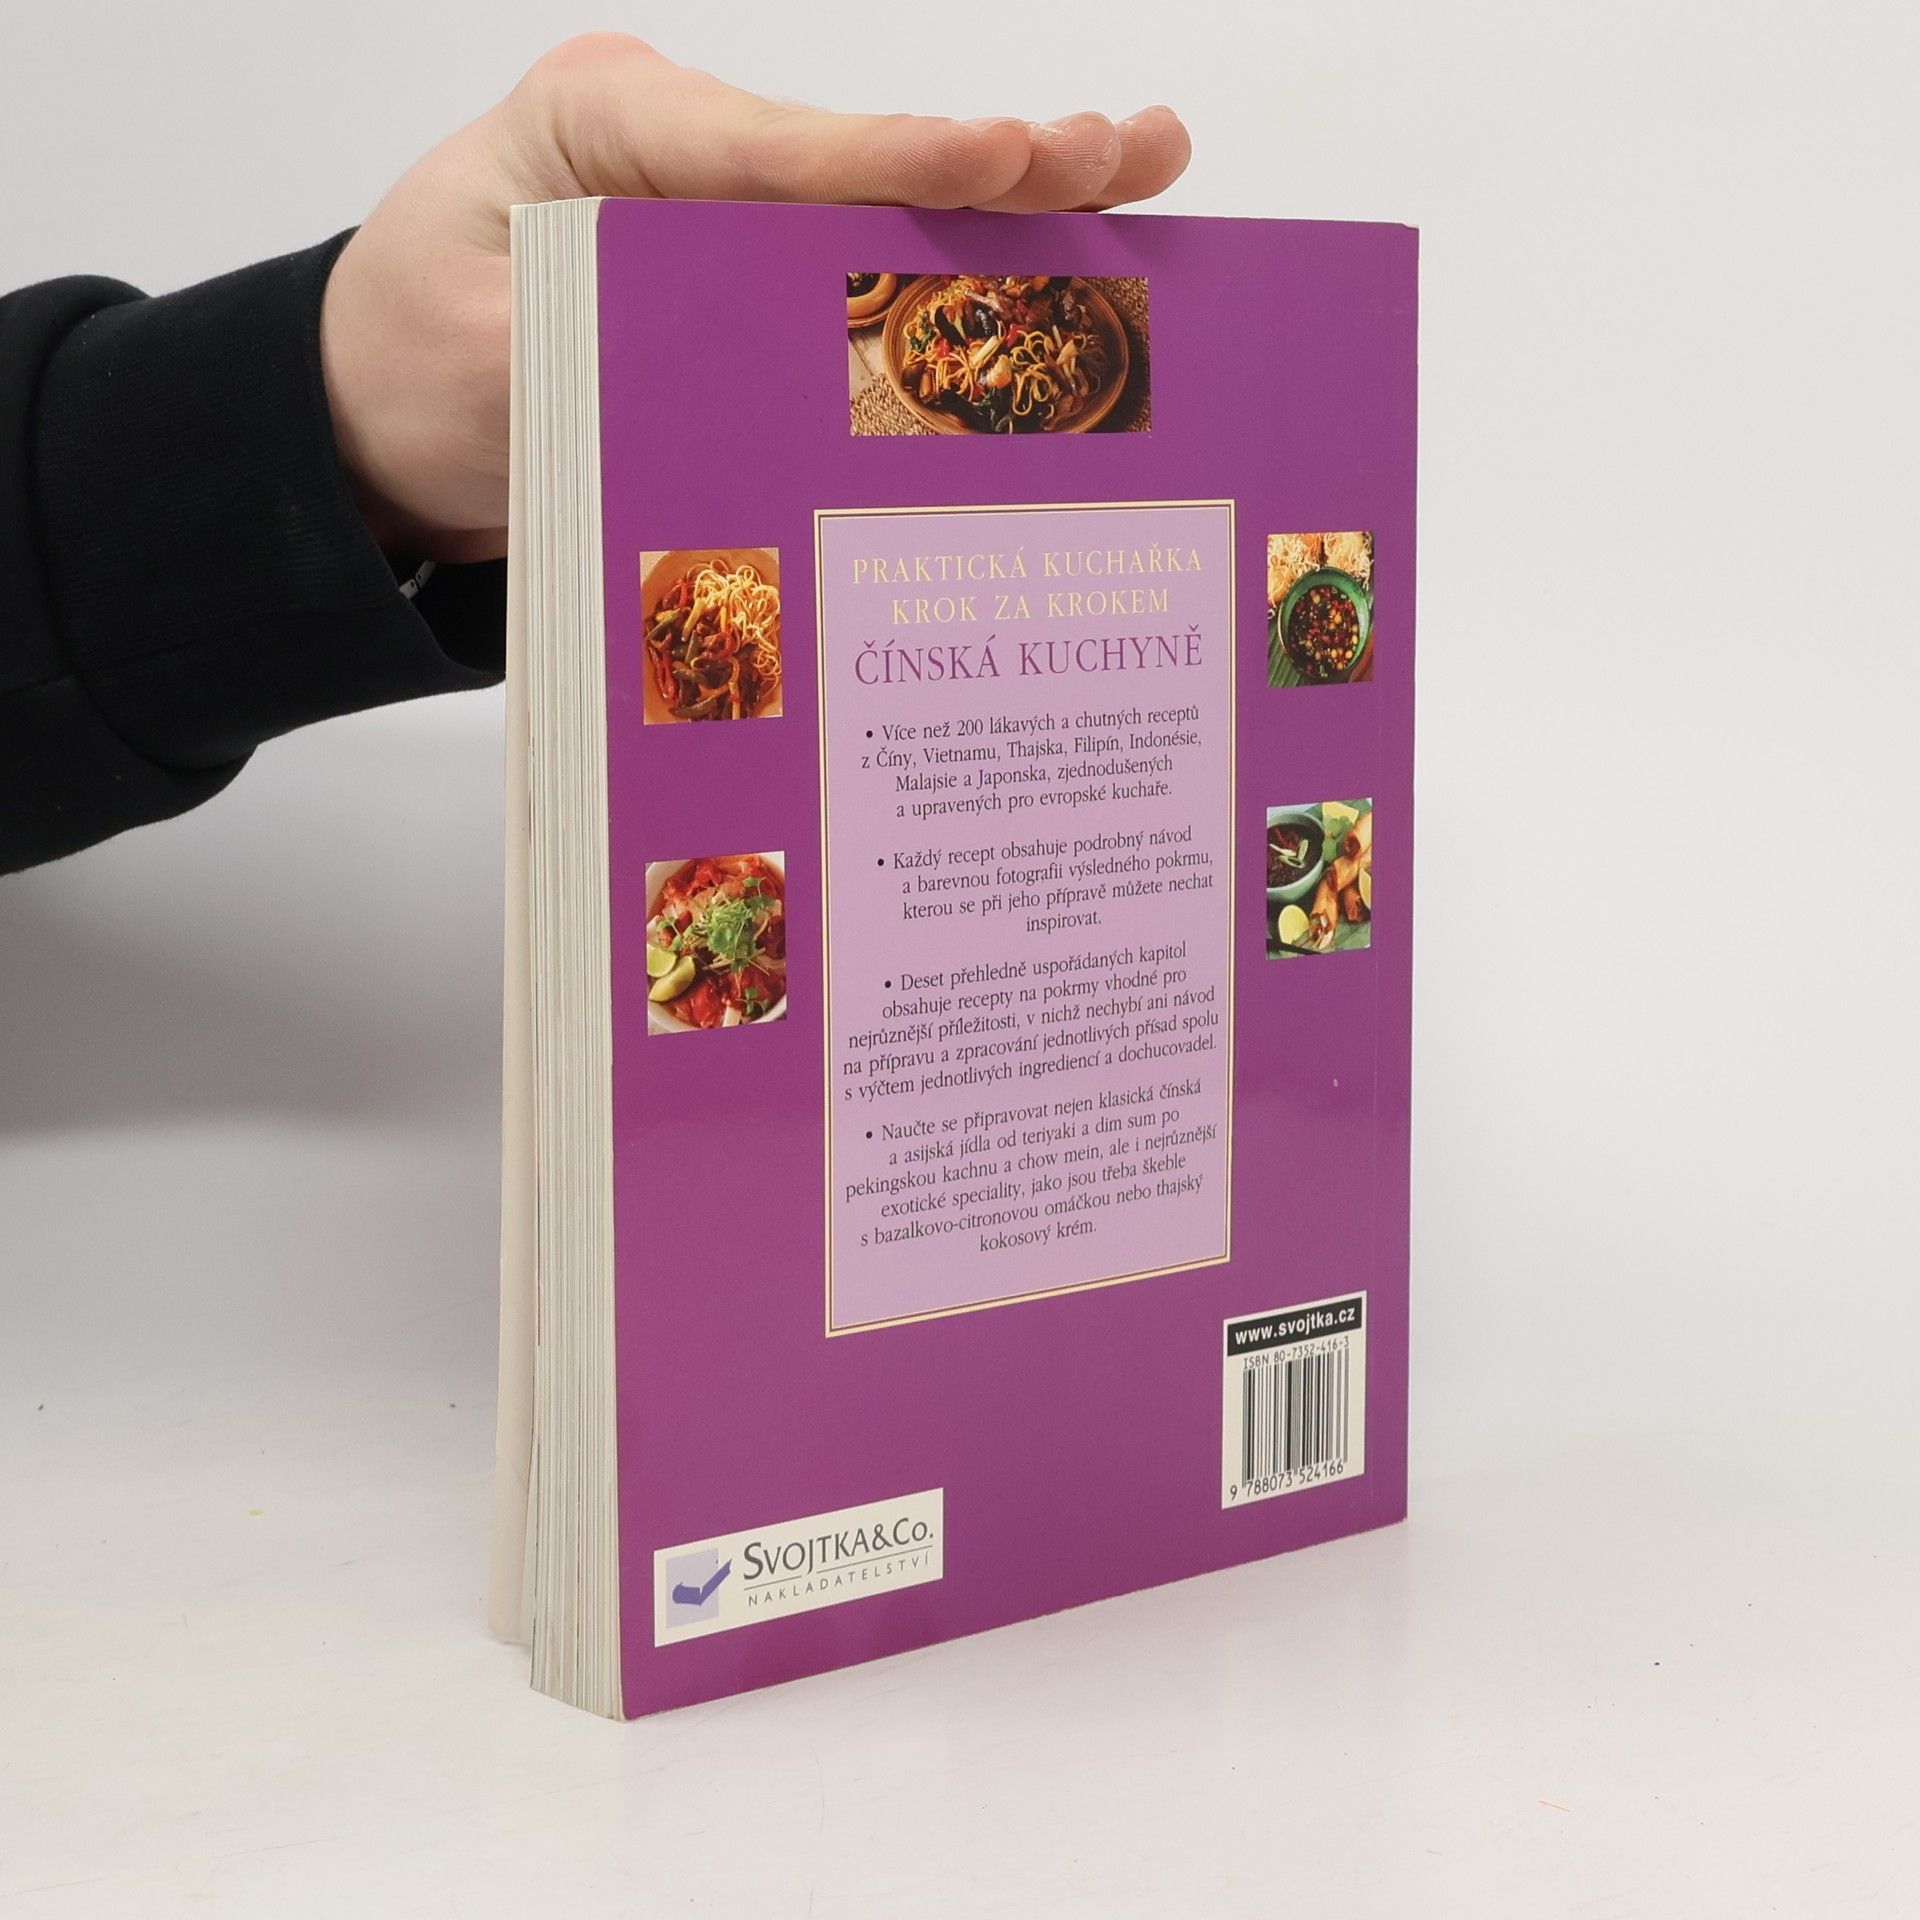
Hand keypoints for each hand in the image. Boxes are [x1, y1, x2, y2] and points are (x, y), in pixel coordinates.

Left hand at [319, 34, 1191, 562]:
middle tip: (1132, 151)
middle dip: (1001, 165)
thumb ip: (598, 349)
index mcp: (607, 131)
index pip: (775, 150)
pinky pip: (862, 283)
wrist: (367, 417)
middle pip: (863, 164)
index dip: (896, 165)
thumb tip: (738, 371)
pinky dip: (959, 286)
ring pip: (884, 216)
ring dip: (1012, 213)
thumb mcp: (474, 358)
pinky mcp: (744, 285)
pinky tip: (1058, 281)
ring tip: (1139, 178)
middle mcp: (686, 159)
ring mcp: (723, 219)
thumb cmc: (401, 364)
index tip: (1003, 162)